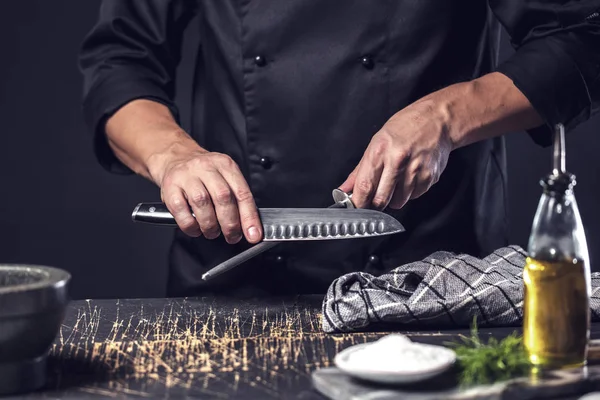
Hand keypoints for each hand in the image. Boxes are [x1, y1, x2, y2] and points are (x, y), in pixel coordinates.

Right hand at [148, 141, 262, 243]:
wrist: (176, 158)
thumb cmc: (204, 174)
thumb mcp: (225, 177)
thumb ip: (238, 199)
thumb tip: (250, 228)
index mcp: (226, 164)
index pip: (242, 193)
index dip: (249, 217)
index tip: (253, 235)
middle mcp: (206, 167)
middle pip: (223, 198)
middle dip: (230, 224)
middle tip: (232, 236)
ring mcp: (186, 175)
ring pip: (202, 203)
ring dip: (210, 225)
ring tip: (212, 232)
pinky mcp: (170, 186)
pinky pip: (181, 211)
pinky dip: (191, 226)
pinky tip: (196, 228)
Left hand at [339, 99, 453, 209]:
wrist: (437, 120)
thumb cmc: (406, 128)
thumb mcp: (377, 142)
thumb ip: (359, 170)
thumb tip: (344, 189)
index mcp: (380, 151)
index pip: (364, 186)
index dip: (358, 202)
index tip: (357, 205)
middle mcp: (398, 160)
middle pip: (381, 200)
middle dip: (375, 204)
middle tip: (375, 196)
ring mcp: (415, 170)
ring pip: (398, 202)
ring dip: (394, 197)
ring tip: (397, 179)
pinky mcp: (430, 177)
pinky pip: (414, 197)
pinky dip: (409, 192)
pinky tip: (410, 176)